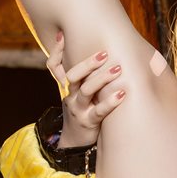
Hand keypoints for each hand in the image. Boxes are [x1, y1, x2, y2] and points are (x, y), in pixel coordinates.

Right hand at [47, 33, 124, 148]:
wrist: (75, 141)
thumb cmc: (83, 109)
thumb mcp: (79, 92)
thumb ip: (85, 74)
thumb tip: (98, 51)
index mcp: (68, 86)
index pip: (54, 66)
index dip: (56, 51)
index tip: (63, 35)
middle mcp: (71, 95)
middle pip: (73, 76)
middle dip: (88, 63)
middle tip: (104, 52)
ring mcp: (79, 109)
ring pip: (86, 91)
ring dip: (102, 78)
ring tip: (118, 69)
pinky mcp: (89, 121)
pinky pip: (99, 111)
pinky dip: (111, 102)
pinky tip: (122, 93)